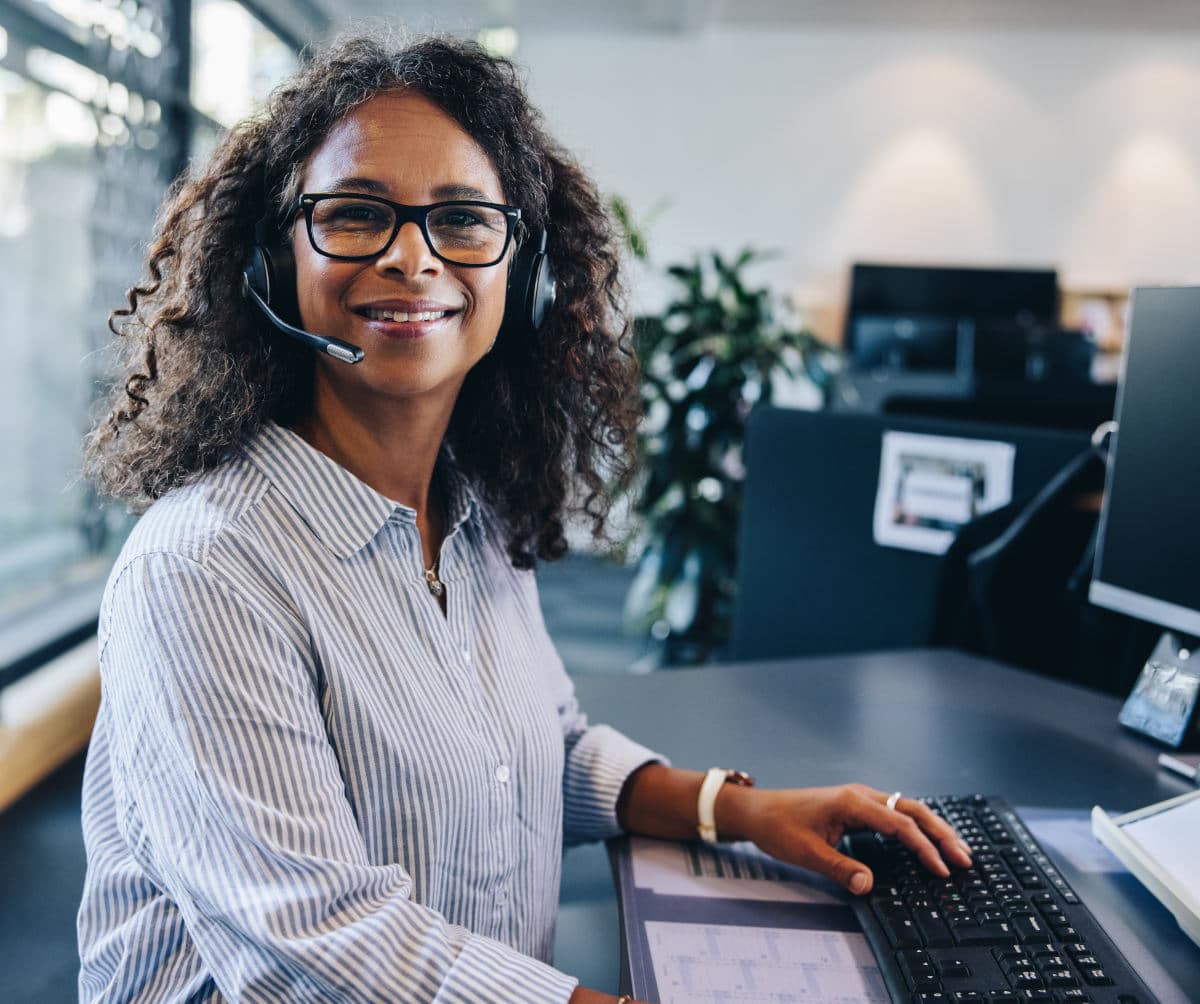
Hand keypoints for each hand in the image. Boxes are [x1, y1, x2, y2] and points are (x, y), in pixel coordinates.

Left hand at [720, 783, 972, 894]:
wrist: (758, 810)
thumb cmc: (779, 827)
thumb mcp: (806, 853)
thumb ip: (839, 868)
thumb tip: (868, 886)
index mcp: (852, 802)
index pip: (899, 825)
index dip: (924, 848)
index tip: (942, 870)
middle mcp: (861, 795)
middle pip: (912, 810)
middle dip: (941, 833)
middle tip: (965, 858)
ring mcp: (860, 798)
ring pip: (906, 809)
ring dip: (932, 828)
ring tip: (957, 851)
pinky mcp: (857, 806)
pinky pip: (895, 813)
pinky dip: (916, 826)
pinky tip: (927, 843)